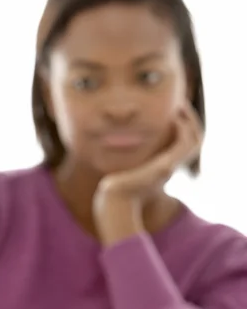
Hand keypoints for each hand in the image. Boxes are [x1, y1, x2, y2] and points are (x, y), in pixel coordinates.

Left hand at [93, 102, 202, 244]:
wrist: (113, 203)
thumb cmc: (112, 192)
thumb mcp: (121, 173)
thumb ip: (124, 164)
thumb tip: (114, 157)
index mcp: (161, 170)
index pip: (182, 146)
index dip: (183, 129)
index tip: (173, 112)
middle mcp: (169, 168)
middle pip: (194, 141)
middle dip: (191, 121)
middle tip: (181, 105)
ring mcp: (168, 168)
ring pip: (195, 141)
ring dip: (190, 121)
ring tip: (180, 106)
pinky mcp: (164, 168)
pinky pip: (184, 145)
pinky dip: (183, 130)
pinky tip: (174, 118)